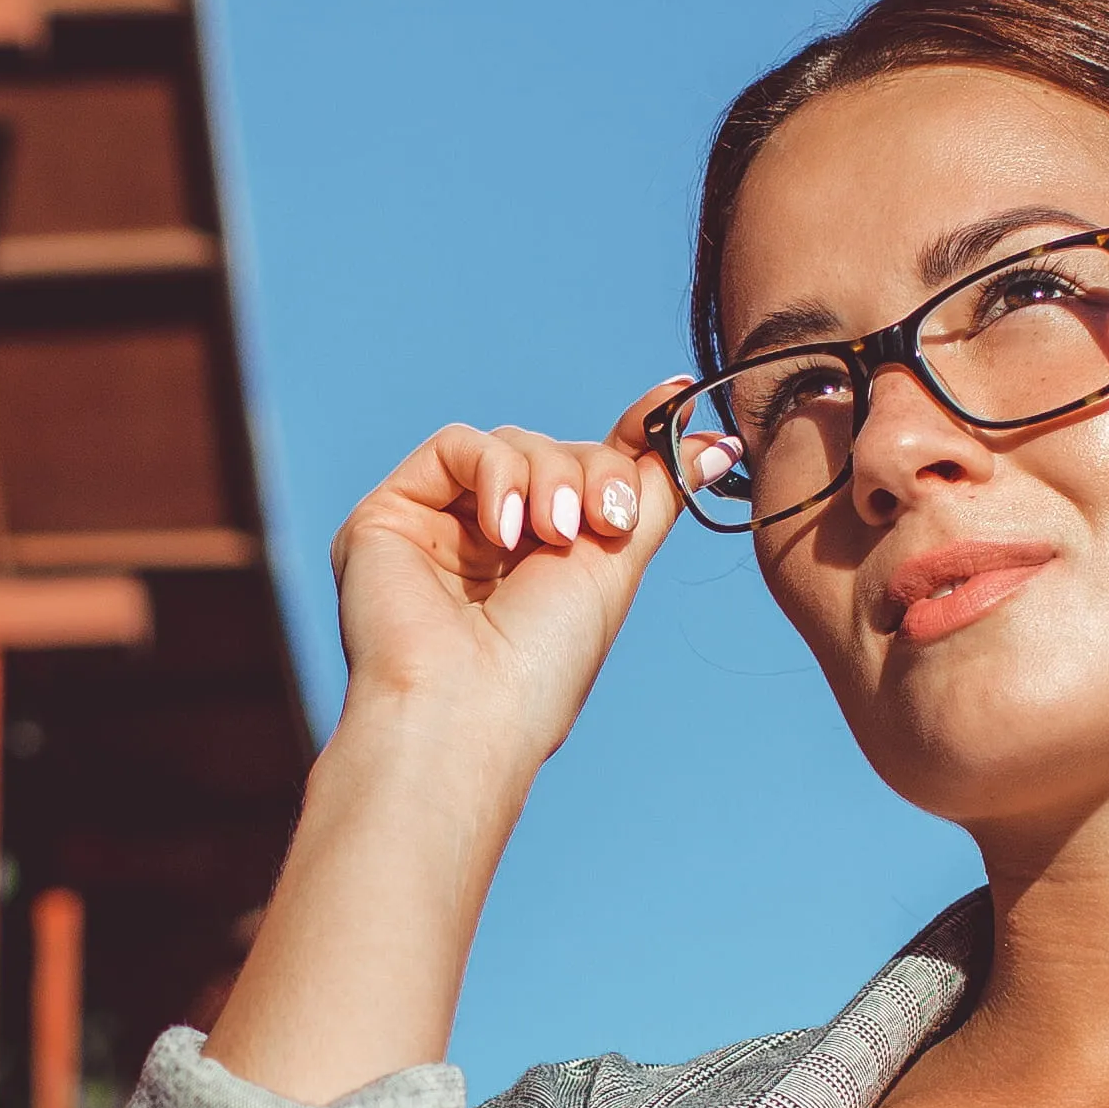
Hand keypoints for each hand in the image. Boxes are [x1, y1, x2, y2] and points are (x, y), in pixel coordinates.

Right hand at [328, 380, 712, 777]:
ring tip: (553, 536)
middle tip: (607, 523)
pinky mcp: (391, 511)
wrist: (467, 709)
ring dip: (550, 477)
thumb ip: (655, 493)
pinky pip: (457, 445)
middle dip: (596, 474)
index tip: (677, 399)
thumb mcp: (617, 565)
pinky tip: (504, 533)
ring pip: (514, 445)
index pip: (588, 473)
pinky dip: (496, 474)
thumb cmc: (544, 662)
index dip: (632, 438)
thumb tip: (717, 442)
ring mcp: (439, 525)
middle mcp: (489, 539)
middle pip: (558, 453)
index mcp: (543, 560)